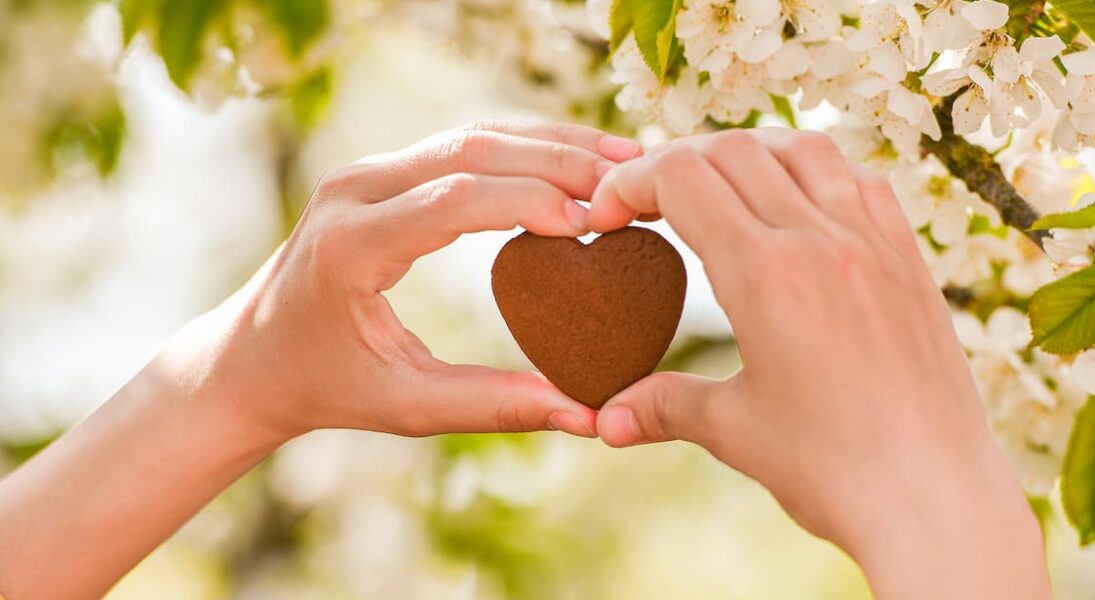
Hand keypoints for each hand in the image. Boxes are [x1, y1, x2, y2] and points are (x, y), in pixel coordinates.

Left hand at [184, 120, 643, 440]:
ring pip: (471, 134)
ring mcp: (366, 173)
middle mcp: (355, 190)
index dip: (531, 201)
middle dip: (555, 159)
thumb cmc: (325, 385)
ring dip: (546, 142)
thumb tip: (583, 415)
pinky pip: (461, 144)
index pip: (455, 198)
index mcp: (352, 245)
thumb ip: (493, 406)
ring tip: (616, 160)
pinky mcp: (382, 172)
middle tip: (627, 178)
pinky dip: (520, 148)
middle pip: (471, 149)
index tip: (594, 224)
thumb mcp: (405, 405)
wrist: (253, 355)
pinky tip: (570, 163)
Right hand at [587, 128, 1049, 597]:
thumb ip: (663, 406)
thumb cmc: (833, 471)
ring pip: (802, 147)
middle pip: (732, 150)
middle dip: (675, 163)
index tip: (606, 217)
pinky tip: (798, 205)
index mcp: (766, 274)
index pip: (682, 178)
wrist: (938, 501)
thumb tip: (605, 419)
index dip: (629, 184)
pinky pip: (860, 180)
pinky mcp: (909, 260)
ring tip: (719, 188)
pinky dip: (816, 170)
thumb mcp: (734, 432)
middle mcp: (822, 239)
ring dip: (747, 153)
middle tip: (647, 203)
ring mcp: (874, 242)